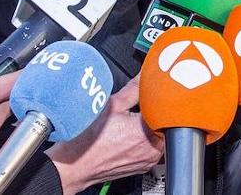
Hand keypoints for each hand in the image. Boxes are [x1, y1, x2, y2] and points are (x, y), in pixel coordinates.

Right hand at [48, 77, 162, 189]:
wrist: (74, 165)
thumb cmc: (88, 140)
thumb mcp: (112, 105)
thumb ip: (134, 88)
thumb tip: (146, 74)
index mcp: (149, 134)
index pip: (167, 110)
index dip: (161, 98)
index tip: (154, 91)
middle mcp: (153, 151)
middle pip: (165, 123)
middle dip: (156, 112)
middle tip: (141, 104)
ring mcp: (148, 161)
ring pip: (160, 136)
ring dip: (151, 125)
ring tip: (132, 119)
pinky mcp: (142, 166)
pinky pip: (151, 148)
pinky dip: (144, 138)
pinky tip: (129, 133)